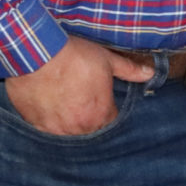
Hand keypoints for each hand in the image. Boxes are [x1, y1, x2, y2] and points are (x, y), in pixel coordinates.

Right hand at [2, 36, 153, 135]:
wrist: (34, 53)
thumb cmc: (73, 56)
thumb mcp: (106, 60)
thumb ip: (130, 71)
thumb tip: (150, 73)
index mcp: (100, 114)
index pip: (111, 122)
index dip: (108, 111)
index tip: (103, 102)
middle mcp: (79, 127)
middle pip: (90, 130)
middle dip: (90, 118)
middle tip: (83, 102)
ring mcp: (56, 128)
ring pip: (68, 132)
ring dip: (70, 123)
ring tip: (67, 105)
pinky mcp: (35, 124)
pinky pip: (47, 130)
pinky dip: (50, 122)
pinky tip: (50, 108)